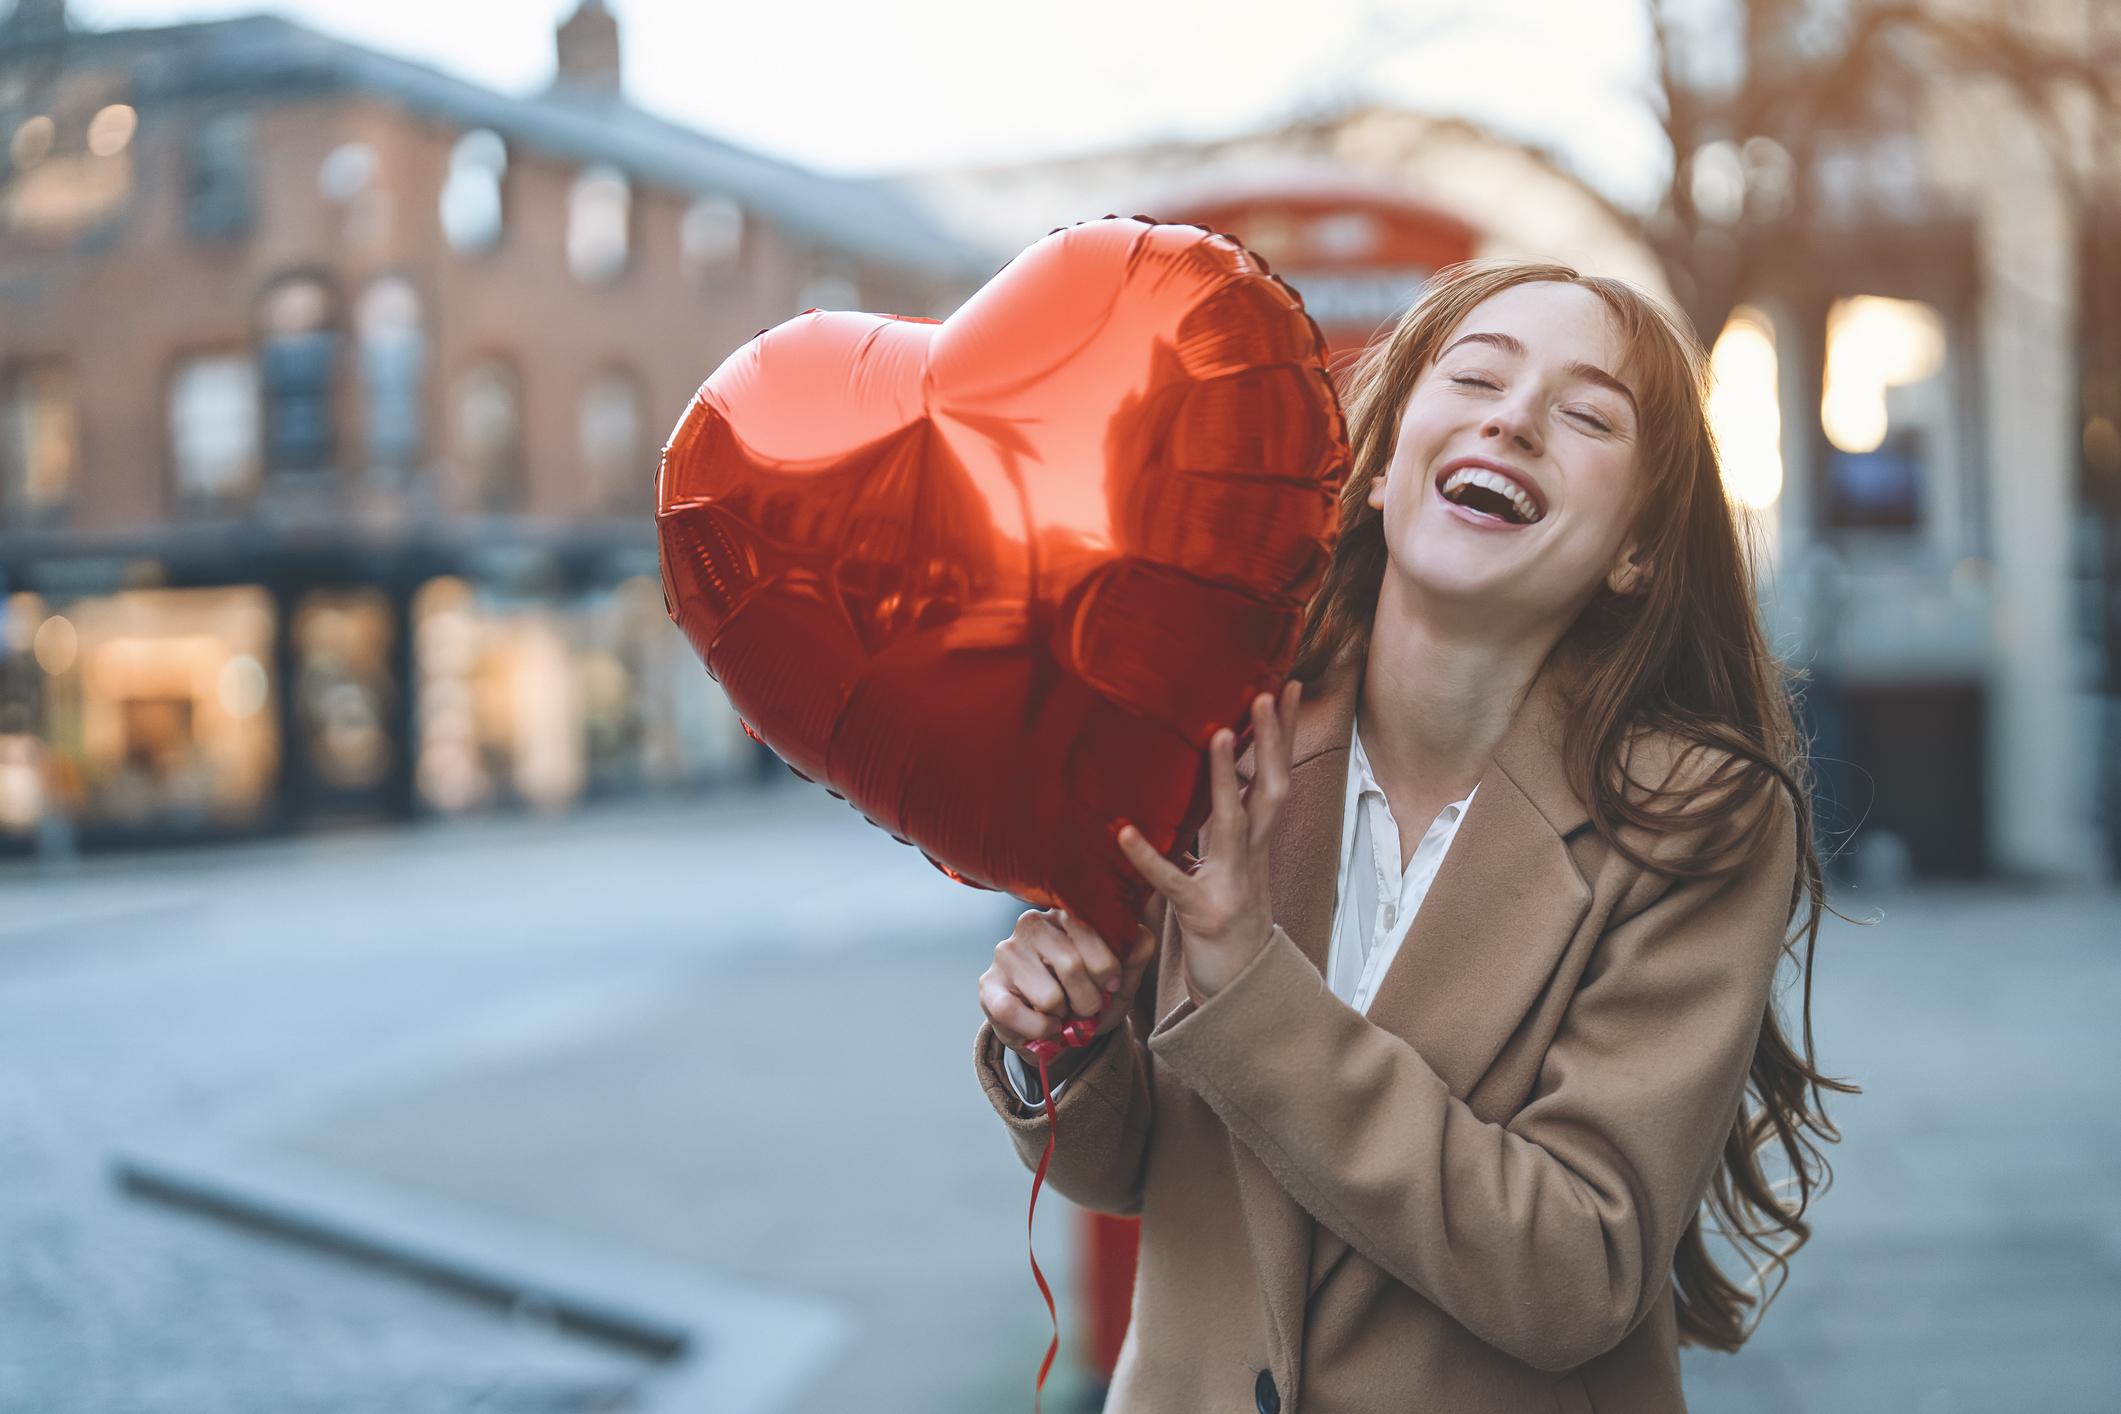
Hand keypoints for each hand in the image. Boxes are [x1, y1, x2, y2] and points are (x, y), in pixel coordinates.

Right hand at [979, 906, 1159, 1075]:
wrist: (1053, 1032)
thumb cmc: (1087, 996)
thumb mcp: (1119, 982)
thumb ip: (1134, 958)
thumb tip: (1144, 937)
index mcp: (1066, 915)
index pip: (1092, 932)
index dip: (1109, 970)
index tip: (1112, 986)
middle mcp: (1032, 924)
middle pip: (1071, 966)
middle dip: (1089, 1001)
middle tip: (1086, 1008)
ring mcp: (1006, 952)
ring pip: (1049, 997)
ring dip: (1063, 1017)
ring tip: (1061, 1013)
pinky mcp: (987, 985)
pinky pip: (1016, 1015)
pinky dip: (1040, 1031)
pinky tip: (1044, 1026)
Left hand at [1116, 679, 1300, 1004]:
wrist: (1240, 991)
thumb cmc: (1226, 920)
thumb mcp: (1226, 865)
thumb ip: (1214, 824)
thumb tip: (1206, 779)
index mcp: (1254, 842)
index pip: (1275, 776)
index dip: (1285, 734)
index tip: (1290, 686)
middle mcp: (1251, 856)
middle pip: (1271, 789)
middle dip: (1272, 741)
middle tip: (1267, 693)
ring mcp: (1231, 884)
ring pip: (1233, 824)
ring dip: (1228, 779)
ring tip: (1217, 736)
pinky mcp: (1201, 915)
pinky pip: (1173, 883)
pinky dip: (1149, 858)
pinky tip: (1124, 834)